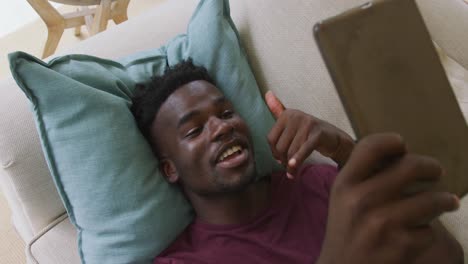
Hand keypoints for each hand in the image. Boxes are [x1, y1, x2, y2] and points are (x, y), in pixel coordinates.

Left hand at [265, 91, 353, 177]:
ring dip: (291, 166)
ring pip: (291, 151)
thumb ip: (278, 109)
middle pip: (280, 146)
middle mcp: (296, 116)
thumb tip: (267, 93)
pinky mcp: (317, 134)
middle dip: (283, 160)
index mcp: (287, 114)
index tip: (280, 159)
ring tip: (293, 171)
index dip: (274, 152)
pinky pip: (303, 150)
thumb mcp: (292, 121)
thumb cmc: (309, 132)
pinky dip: (298, 161)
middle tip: (289, 166)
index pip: (271, 139)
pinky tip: (294, 170)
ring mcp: (307, 124)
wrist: (334, 138)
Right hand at [316, 133, 459, 263]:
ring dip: (443, 200)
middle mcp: (361, 200)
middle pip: (411, 166)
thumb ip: (363, 175)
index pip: (371, 146)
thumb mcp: (342, 197)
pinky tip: (416, 234)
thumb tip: (402, 155)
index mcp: (345, 184)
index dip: (392, 141)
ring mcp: (383, 223)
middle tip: (436, 172)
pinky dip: (427, 232)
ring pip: (432, 199)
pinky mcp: (401, 246)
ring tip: (446, 202)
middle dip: (432, 167)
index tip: (402, 146)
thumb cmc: (346, 229)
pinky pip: (430, 230)